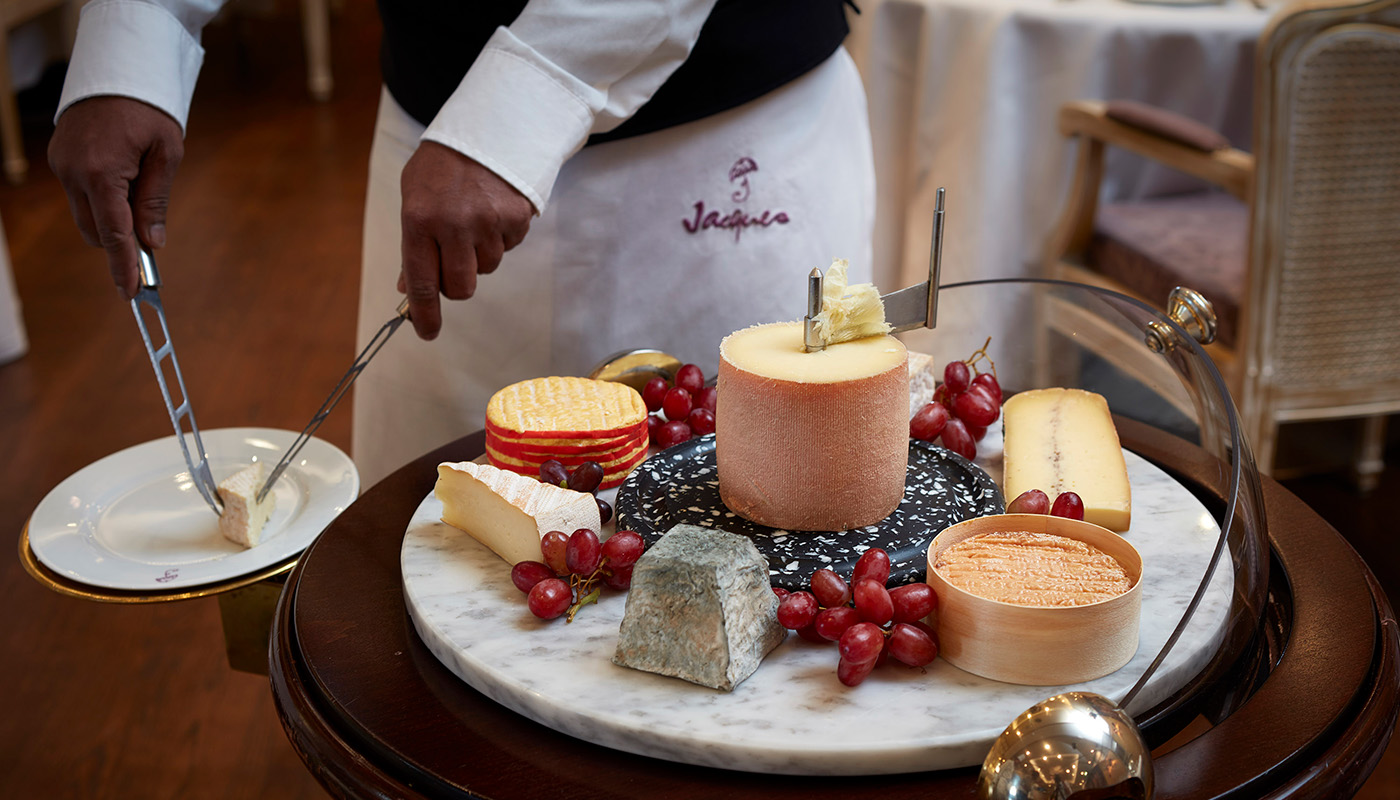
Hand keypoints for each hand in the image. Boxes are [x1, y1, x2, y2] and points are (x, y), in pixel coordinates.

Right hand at [48, 97, 183, 298]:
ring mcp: (61, 165)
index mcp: (101, 172)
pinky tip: (123, 183)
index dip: (124, 265)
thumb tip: (152, 242)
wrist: (117, 68)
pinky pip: (79, 194)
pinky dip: (101, 200)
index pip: (114, 233)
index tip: (131, 292)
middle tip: (151, 244)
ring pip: (85, 215)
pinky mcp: (58, 158)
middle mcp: (73, 172)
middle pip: (95, 231)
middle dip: (120, 243)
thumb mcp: (165, 154)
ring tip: (140, 197)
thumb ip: (155, 201)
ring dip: (111, 220)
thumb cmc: (148, 109)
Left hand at [398, 142, 533, 339]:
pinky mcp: (516, 218)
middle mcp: (453, 225)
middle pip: (461, 287)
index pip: (422, 282)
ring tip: (474, 219)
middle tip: (454, 261)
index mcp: (419, 220)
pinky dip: (501, 236)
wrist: (488, 127)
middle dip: (458, 283)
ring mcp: (488, 222)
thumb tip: (409, 287)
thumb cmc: (443, 165)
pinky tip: (493, 209)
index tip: (427, 332)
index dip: (425, 314)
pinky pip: (509, 246)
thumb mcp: (414, 197)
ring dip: (480, 254)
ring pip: (488, 268)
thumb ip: (412, 244)